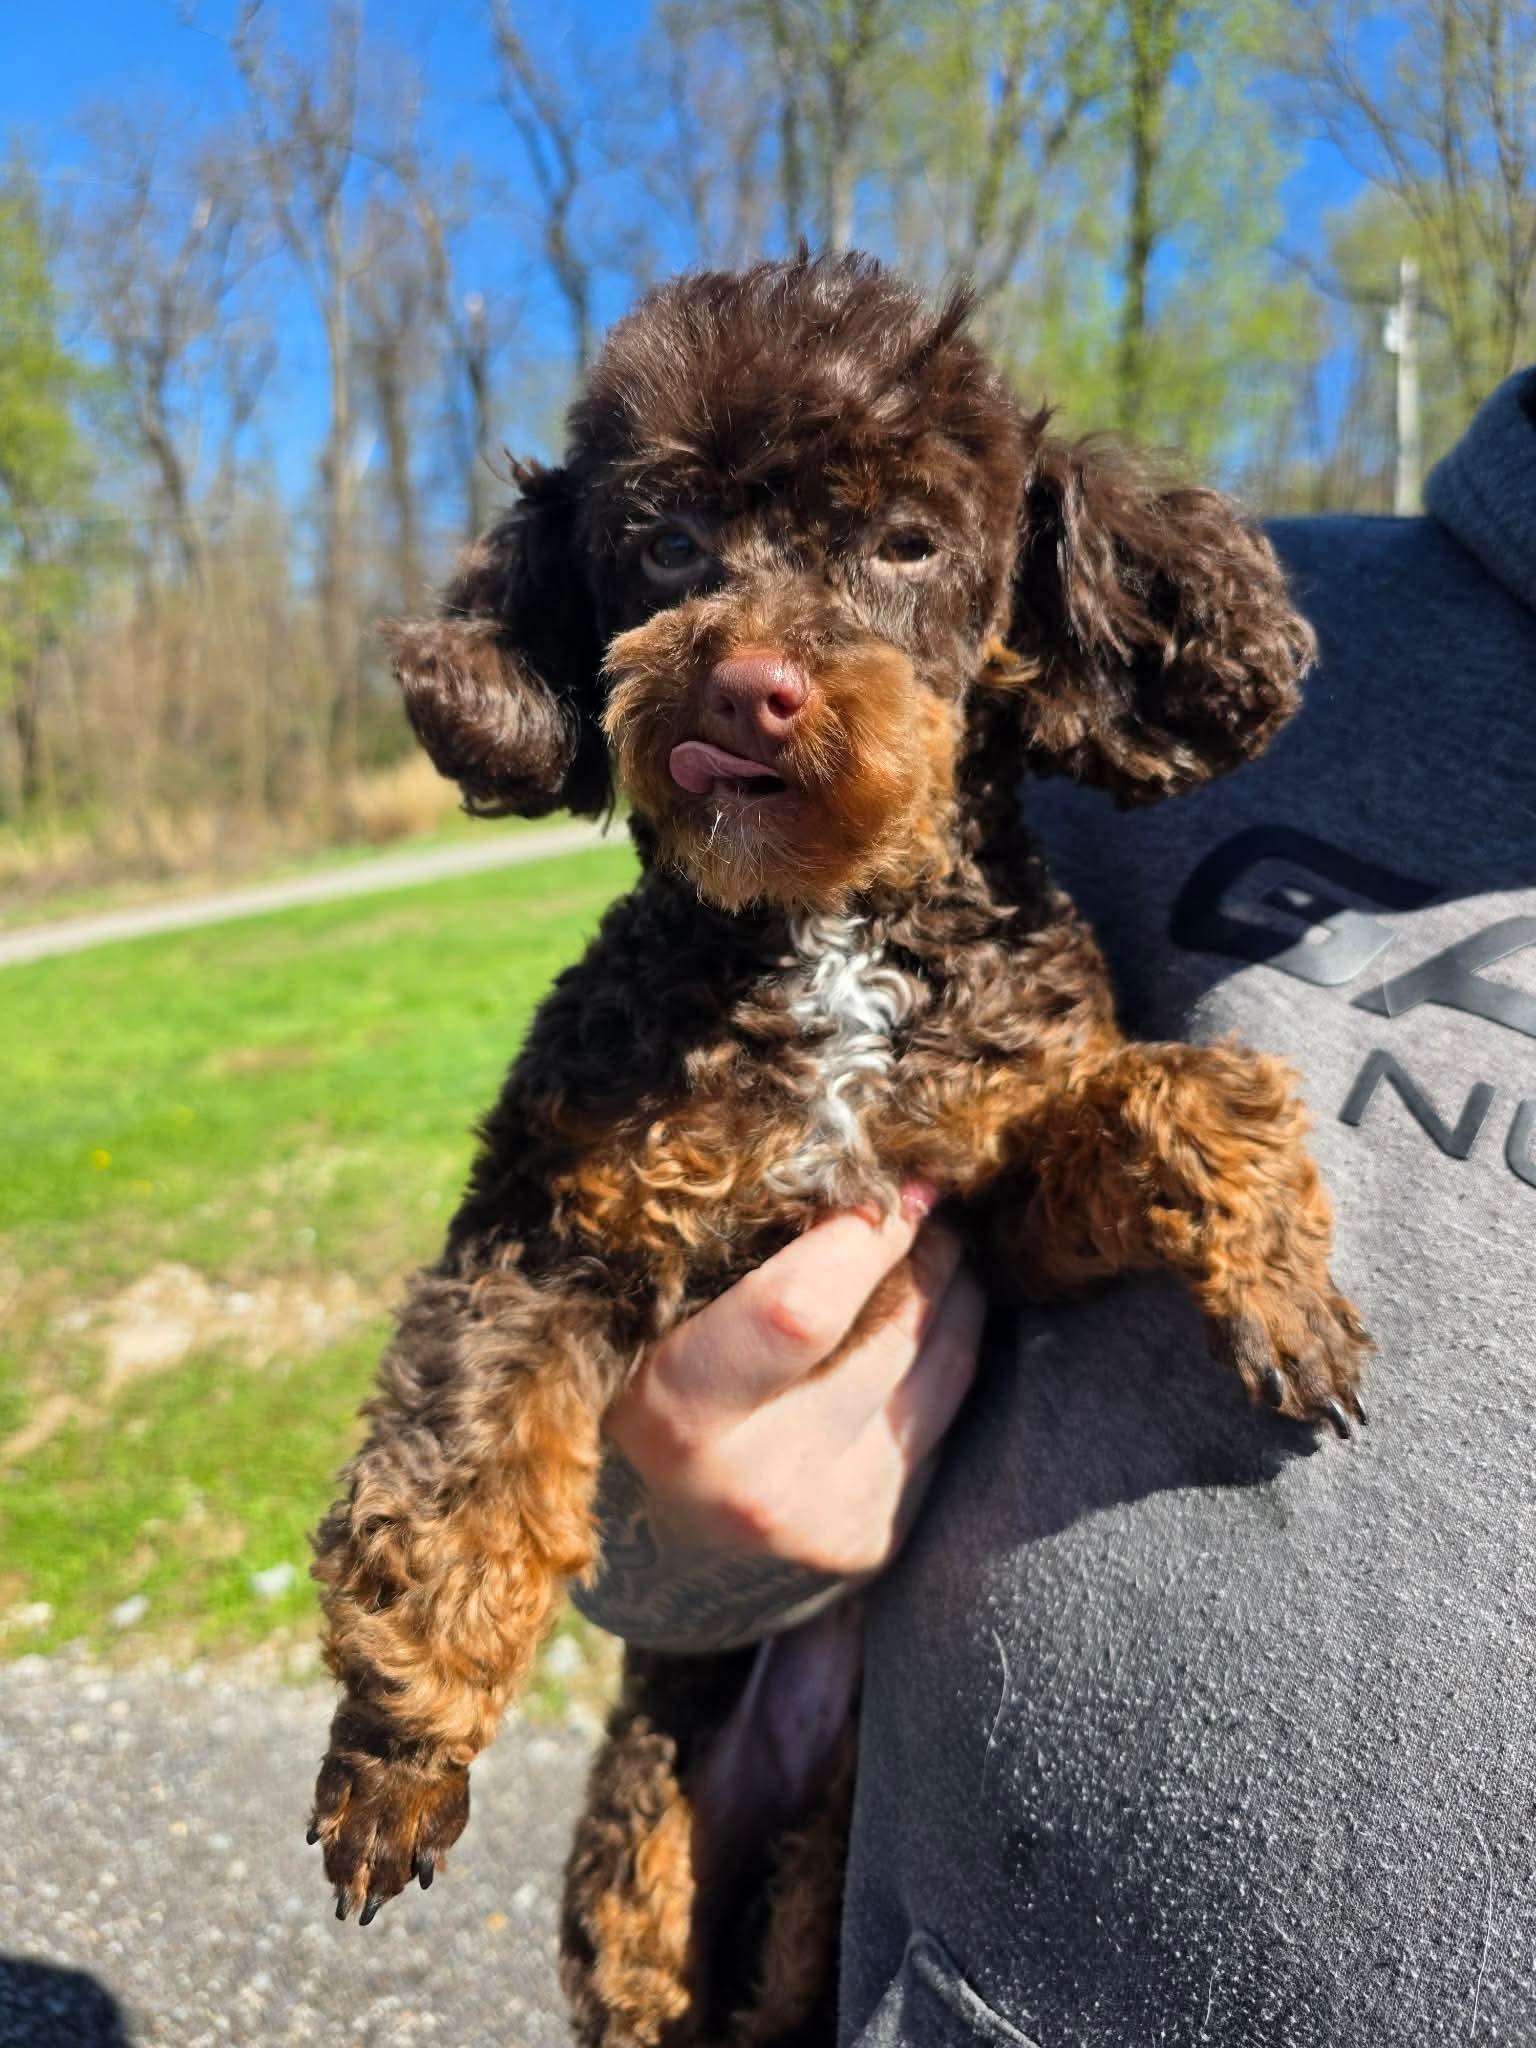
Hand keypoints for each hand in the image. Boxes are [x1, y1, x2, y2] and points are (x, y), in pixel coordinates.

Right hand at [573, 1187, 983, 1651]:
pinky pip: (947, 1413)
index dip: (861, 1231)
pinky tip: (930, 1310)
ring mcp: (831, 1520)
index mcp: (678, 1419)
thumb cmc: (637, 1392)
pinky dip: (948, 1347)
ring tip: (936, 1239)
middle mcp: (761, 1486)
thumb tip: (846, 1162)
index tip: (884, 1177)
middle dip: (925, 1245)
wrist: (653, 1547)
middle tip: (919, 1197)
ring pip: (944, 1364)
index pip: (803, 1309)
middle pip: (895, 1330)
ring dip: (953, 1286)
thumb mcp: (650, 1322)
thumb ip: (727, 1256)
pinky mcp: (879, 1538)